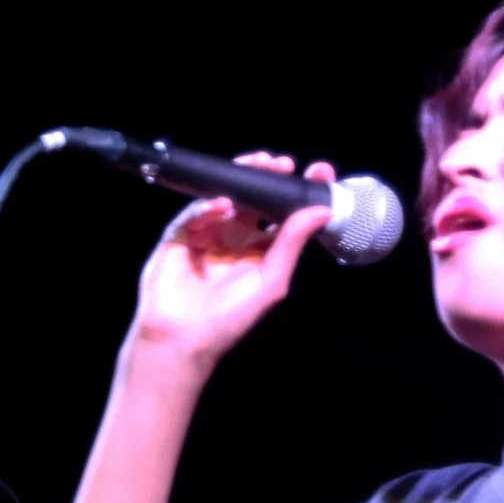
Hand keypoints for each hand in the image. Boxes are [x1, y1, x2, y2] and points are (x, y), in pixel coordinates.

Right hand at [129, 154, 336, 372]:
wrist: (183, 338)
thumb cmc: (229, 320)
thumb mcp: (271, 281)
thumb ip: (292, 244)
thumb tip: (322, 211)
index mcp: (260, 250)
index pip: (283, 214)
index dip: (298, 193)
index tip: (318, 174)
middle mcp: (235, 238)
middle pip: (254, 197)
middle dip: (268, 176)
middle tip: (282, 164)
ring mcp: (207, 233)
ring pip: (225, 195)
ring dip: (242, 178)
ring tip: (257, 165)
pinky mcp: (181, 234)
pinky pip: (196, 212)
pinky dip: (209, 205)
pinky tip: (223, 205)